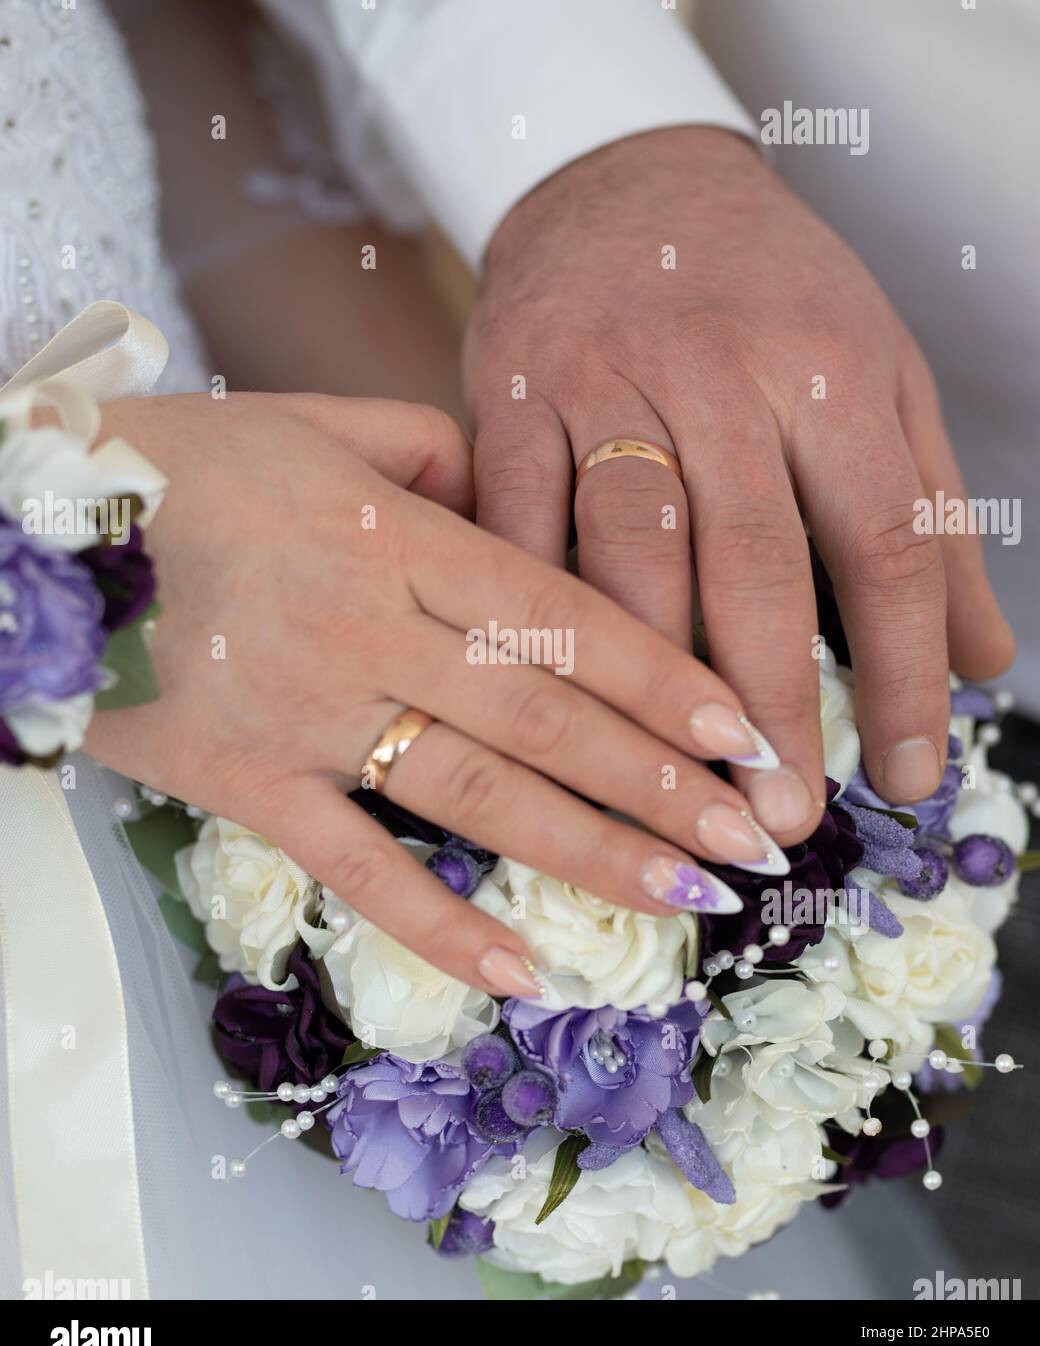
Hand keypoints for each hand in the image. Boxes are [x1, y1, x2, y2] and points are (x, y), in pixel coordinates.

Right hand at [87, 391, 787, 993]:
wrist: (22, 524)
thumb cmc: (175, 465)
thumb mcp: (311, 424)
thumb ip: (427, 448)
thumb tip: (510, 487)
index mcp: (396, 538)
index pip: (560, 619)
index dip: (661, 679)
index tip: (742, 735)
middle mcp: (367, 631)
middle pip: (543, 719)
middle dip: (660, 783)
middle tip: (753, 841)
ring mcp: (305, 717)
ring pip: (474, 797)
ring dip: (592, 854)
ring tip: (687, 900)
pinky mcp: (242, 785)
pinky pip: (352, 868)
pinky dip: (435, 926)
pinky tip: (522, 970)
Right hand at [465, 126, 1013, 831]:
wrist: (624, 181)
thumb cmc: (767, 292)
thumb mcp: (878, 374)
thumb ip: (931, 513)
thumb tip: (983, 660)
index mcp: (831, 369)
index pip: (888, 541)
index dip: (905, 672)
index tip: (904, 776)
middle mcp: (720, 372)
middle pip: (755, 558)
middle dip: (771, 702)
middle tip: (779, 816)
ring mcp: (604, 381)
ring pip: (628, 551)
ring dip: (651, 680)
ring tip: (673, 786)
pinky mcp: (509, 396)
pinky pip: (517, 522)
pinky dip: (532, 615)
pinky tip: (550, 698)